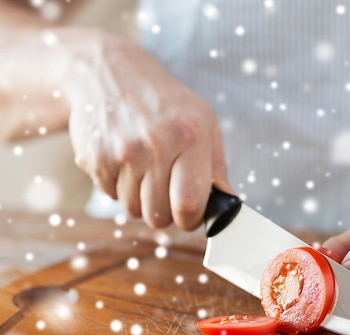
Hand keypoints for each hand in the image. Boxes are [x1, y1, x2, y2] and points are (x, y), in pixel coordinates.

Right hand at [60, 29, 229, 229]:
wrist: (107, 71)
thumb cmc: (166, 102)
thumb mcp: (203, 121)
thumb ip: (217, 167)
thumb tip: (227, 206)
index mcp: (189, 136)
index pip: (189, 203)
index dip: (191, 220)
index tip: (191, 215)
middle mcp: (155, 144)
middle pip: (159, 215)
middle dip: (167, 212)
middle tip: (168, 191)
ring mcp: (120, 152)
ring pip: (133, 210)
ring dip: (141, 200)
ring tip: (146, 169)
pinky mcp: (93, 158)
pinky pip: (111, 196)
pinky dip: (120, 186)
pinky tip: (125, 160)